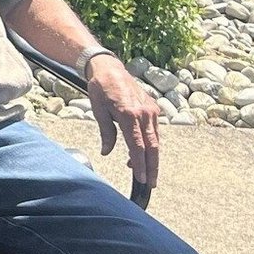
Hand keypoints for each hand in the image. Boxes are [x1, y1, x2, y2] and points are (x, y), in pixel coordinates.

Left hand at [85, 55, 160, 187]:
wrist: (110, 68)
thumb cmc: (100, 88)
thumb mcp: (98, 110)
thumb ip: (106, 132)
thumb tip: (106, 152)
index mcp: (129, 114)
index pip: (137, 146)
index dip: (140, 164)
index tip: (142, 179)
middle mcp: (144, 113)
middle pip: (152, 146)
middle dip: (153, 167)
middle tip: (151, 184)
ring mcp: (151, 110)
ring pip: (155, 140)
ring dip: (151, 158)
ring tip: (144, 173)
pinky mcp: (153, 108)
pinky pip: (154, 131)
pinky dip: (150, 144)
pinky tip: (142, 153)